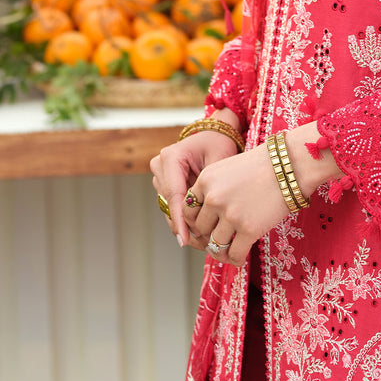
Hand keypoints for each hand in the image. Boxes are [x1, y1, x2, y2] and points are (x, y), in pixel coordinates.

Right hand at [151, 121, 239, 245]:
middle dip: (185, 227)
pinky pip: (173, 207)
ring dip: (184, 227)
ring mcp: (160, 176)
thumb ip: (210, 188)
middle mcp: (160, 166)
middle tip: (202, 245)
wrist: (215, 134)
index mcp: (171, 156)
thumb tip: (204, 221)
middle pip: (169, 205)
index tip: (184, 241)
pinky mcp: (164, 184)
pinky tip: (199, 235)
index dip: (180, 220)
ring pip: (169, 209)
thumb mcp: (219, 161)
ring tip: (204, 243)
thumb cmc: (220, 144)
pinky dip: (185, 221)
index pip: (174, 194)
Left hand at [180, 144, 289, 265]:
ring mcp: (231, 214)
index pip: (188, 211)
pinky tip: (240, 257)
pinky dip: (235, 260)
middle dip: (209, 236)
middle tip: (220, 239)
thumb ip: (212, 191)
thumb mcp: (228, 170)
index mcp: (206, 180)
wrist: (290, 164)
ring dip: (221, 252)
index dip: (196, 222)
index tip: (206, 227)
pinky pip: (234, 254)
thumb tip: (204, 221)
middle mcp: (214, 197)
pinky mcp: (249, 229)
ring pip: (215, 245)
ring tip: (229, 251)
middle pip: (201, 229)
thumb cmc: (262, 166)